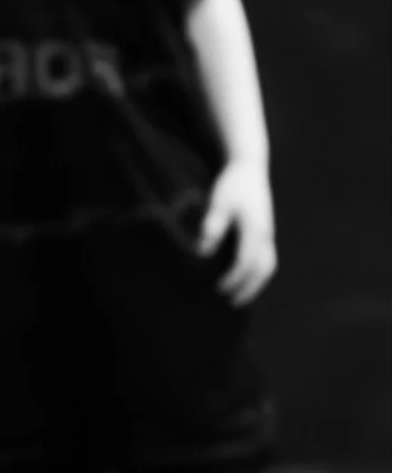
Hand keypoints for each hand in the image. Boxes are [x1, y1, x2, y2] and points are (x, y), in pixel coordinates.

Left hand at [199, 160, 276, 306]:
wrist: (249, 169)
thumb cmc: (231, 185)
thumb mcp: (218, 203)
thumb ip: (212, 226)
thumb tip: (203, 253)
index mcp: (255, 230)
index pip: (246, 262)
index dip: (233, 279)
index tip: (219, 290)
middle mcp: (266, 235)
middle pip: (263, 270)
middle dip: (249, 288)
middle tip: (232, 303)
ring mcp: (269, 234)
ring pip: (268, 266)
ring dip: (256, 283)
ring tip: (240, 297)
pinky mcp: (266, 232)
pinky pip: (267, 258)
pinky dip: (259, 273)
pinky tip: (245, 278)